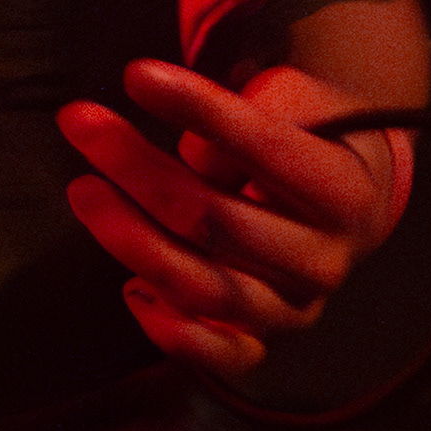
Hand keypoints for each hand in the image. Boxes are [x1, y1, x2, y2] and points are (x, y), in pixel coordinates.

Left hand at [57, 56, 416, 382]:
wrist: (351, 199)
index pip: (263, 147)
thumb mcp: (299, 100)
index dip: (197, 107)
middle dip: (137, 168)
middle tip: (79, 123)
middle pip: (214, 218)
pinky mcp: (265, 342)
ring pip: (203, 286)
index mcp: (345, 192)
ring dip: (132, 240)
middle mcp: (326, 260)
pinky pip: (218, 356)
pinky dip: (172, 333)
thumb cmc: (310, 134)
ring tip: (84, 191)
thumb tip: (192, 158)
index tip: (135, 74)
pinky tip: (131, 292)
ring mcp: (294, 308)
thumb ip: (252, 113)